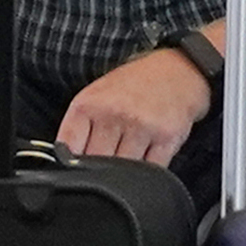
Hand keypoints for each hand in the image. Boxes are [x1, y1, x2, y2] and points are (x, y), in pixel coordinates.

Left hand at [62, 49, 211, 165]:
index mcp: (90, 104)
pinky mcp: (167, 137)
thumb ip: (79, 127)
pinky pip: (151, 170)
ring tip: (130, 157)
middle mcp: (114, 113)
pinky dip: (148, 174)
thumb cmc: (135, 85)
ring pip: (123, 172)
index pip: (68, 148)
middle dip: (99, 170)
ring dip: (125, 174)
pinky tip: (148, 158)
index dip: (71, 164)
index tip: (78, 167)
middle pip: (95, 164)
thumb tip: (65, 163)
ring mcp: (142, 126)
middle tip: (108, 163)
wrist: (180, 70)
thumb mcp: (97, 95)